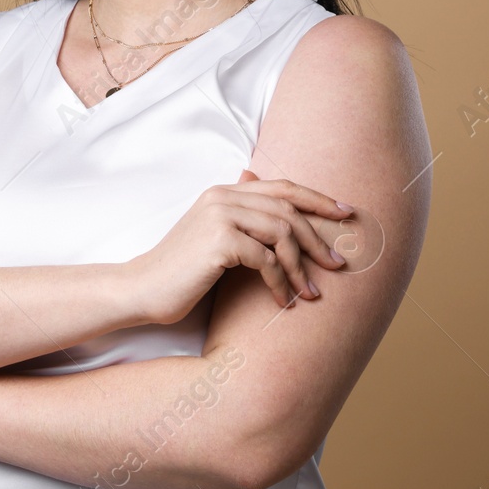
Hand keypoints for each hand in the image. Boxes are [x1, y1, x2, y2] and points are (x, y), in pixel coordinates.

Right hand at [129, 168, 350, 323]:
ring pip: (282, 233)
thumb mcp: (213, 237)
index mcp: (223, 193)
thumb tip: (263, 199)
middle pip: (288, 210)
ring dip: (301, 266)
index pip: (282, 188)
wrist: (142, 288)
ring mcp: (220, 216)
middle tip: (337, 265)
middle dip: (318, 239)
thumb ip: (239, 218)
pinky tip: (283, 300)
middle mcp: (222, 197)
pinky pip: (266, 259)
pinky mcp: (219, 241)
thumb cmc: (180, 270)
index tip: (346, 215)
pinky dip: (280, 281)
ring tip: (310, 293)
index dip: (318, 199)